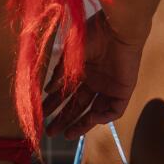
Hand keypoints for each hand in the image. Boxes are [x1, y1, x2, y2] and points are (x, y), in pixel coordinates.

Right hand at [45, 13, 141, 139]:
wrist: (116, 27)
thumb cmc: (93, 34)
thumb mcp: (69, 55)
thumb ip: (60, 74)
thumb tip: (47, 91)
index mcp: (82, 71)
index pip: (66, 93)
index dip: (54, 105)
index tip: (41, 114)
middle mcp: (95, 81)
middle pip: (78, 106)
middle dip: (64, 119)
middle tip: (50, 132)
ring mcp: (109, 86)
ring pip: (95, 112)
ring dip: (81, 124)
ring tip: (67, 135)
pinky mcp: (123, 90)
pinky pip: (115, 110)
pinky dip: (104, 117)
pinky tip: (91, 117)